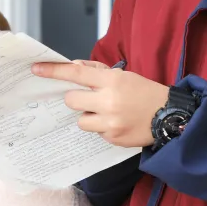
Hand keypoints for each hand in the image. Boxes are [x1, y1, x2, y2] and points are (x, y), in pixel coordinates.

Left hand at [32, 61, 167, 148]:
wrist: (169, 116)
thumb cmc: (145, 93)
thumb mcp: (124, 75)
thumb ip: (97, 71)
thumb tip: (74, 67)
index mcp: (112, 81)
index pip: (76, 73)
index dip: (54, 71)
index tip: (37, 69)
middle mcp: (109, 101)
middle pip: (71, 100)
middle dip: (77, 99)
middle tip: (92, 99)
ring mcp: (110, 122)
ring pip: (81, 119)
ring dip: (89, 116)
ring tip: (108, 113)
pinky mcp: (112, 138)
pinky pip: (95, 132)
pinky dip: (102, 127)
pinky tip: (118, 123)